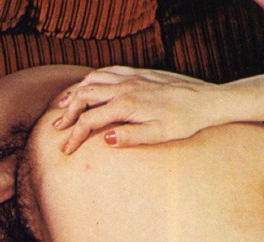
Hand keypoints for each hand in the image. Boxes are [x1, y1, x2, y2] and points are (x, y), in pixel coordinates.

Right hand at [53, 66, 217, 153]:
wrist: (206, 100)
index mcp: (126, 106)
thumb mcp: (160, 134)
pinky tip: (88, 84)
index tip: (66, 150)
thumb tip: (106, 140)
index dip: (75, 136)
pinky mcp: (139, 73)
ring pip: (92, 80)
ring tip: (64, 105)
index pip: (89, 120)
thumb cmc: (185, 121)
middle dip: (67, 113)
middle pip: (84, 97)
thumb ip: (132, 137)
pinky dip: (92, 77)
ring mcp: (131, 78)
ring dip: (75, 93)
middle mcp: (125, 88)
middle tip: (58, 128)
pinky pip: (108, 70)